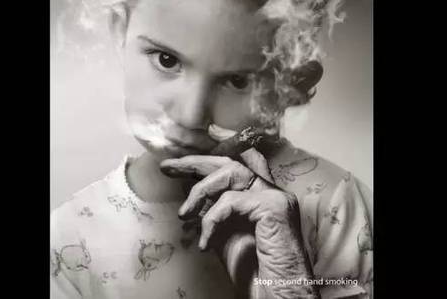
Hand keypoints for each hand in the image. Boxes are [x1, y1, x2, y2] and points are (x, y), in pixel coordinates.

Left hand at [160, 149, 318, 298]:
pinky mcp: (274, 206)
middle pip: (230, 161)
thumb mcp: (224, 235)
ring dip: (200, 191)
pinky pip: (231, 200)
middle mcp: (271, 191)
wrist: (278, 294)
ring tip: (183, 214)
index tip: (178, 166)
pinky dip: (212, 219)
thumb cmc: (254, 273)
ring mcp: (276, 196)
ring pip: (231, 172)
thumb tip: (191, 196)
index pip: (235, 164)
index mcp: (261, 196)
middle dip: (195, 162)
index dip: (206, 161)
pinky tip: (205, 241)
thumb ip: (214, 211)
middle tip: (168, 167)